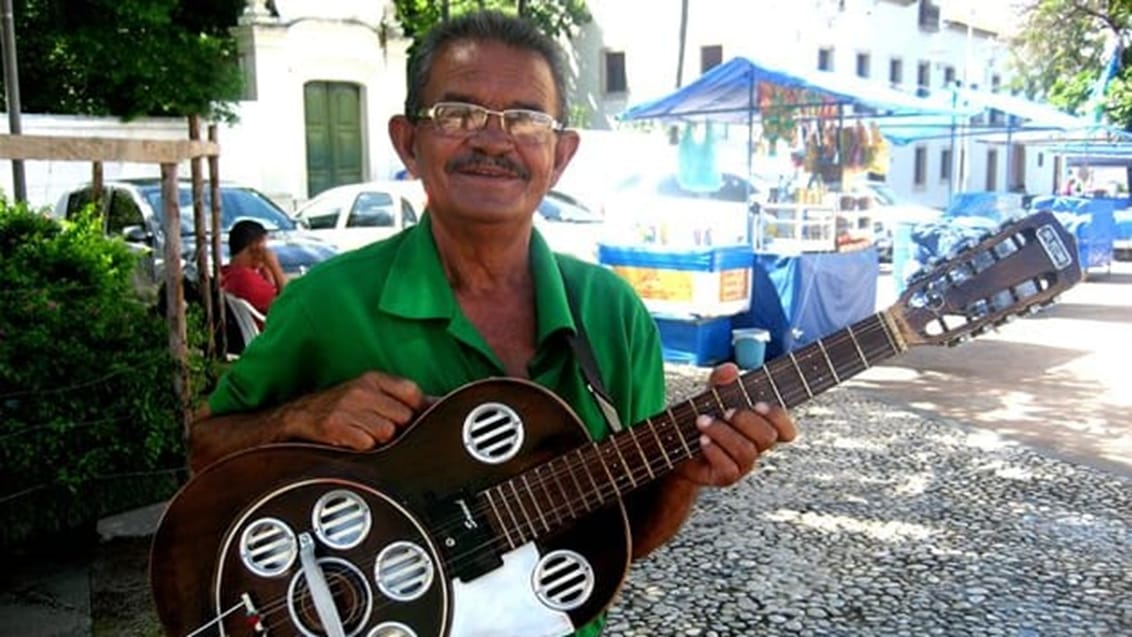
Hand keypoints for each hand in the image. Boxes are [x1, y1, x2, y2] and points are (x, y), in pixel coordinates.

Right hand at [281, 371, 428, 449]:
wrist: (299, 417)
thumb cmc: (342, 408)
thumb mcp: (371, 394)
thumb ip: (404, 398)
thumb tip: (440, 404)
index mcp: (374, 378)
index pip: (413, 393)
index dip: (415, 411)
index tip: (408, 419)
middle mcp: (362, 390)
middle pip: (403, 418)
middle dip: (396, 429)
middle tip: (376, 429)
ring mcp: (348, 407)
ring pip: (387, 434)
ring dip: (378, 441)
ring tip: (363, 435)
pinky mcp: (336, 427)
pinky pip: (367, 445)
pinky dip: (362, 449)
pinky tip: (352, 442)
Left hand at [675, 363, 795, 487]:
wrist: (676, 446)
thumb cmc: (703, 418)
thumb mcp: (710, 395)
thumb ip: (720, 381)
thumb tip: (731, 369)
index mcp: (759, 427)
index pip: (785, 429)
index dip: (779, 418)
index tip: (759, 404)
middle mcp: (755, 447)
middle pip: (767, 437)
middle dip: (746, 421)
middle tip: (726, 412)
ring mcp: (742, 464)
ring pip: (746, 451)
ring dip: (723, 433)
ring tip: (702, 422)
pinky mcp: (725, 477)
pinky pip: (729, 468)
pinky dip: (714, 450)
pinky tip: (702, 439)